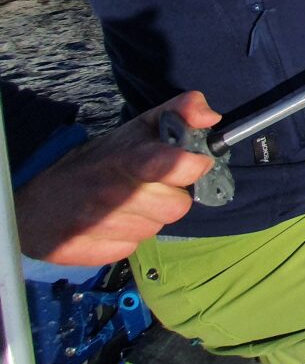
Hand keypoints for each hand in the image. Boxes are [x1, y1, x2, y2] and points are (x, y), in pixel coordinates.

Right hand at [15, 91, 221, 265]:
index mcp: (125, 160)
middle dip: (170, 197)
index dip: (192, 166)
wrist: (33, 202)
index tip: (194, 163)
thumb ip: (180, 112)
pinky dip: (124, 238)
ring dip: (148, 219)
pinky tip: (110, 224)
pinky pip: (129, 249)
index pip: (169, 165)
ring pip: (154, 229)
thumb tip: (212, 117)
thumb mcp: (137, 128)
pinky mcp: (84, 251)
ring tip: (127, 205)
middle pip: (176, 207)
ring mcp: (95, 225)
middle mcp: (110, 194)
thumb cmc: (98, 161)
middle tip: (152, 188)